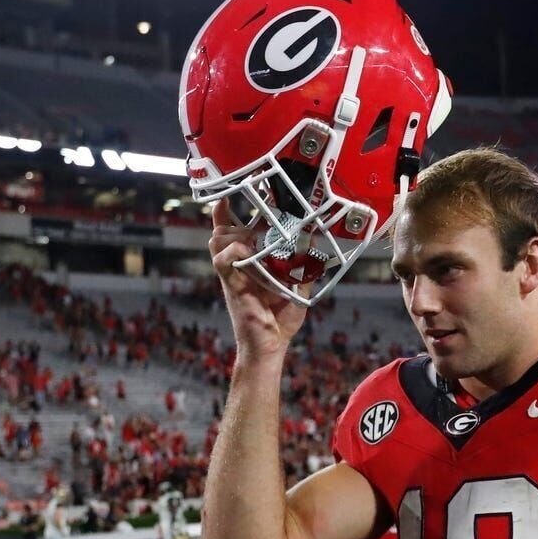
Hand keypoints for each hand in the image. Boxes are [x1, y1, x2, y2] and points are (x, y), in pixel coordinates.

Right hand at [209, 199, 308, 360]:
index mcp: (250, 263)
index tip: (235, 193)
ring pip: (217, 241)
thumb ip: (306, 267)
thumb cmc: (280, 319)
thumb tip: (320, 249)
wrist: (271, 345)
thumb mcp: (299, 287)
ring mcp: (233, 275)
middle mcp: (238, 266)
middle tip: (251, 214)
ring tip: (250, 233)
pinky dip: (234, 251)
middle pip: (221, 231)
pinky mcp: (232, 286)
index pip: (233, 231)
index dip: (228, 212)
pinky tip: (247, 250)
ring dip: (233, 232)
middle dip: (231, 217)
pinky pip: (222, 261)